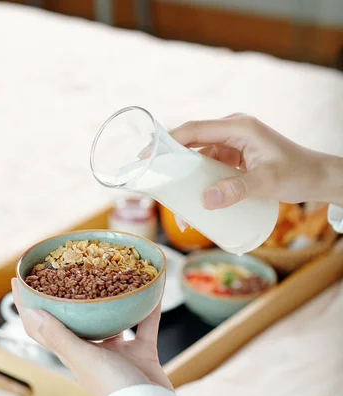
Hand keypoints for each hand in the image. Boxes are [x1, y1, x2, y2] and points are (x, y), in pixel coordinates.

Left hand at [12, 279, 172, 395]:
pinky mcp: (141, 354)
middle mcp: (92, 352)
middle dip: (70, 295)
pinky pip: (145, 325)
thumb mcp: (83, 359)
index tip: (19, 280)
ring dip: (112, 299)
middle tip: (67, 268)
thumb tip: (31, 312)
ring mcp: (118, 353)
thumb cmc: (114, 388)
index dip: (28, 306)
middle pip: (77, 319)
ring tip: (111, 274)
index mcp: (72, 355)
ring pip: (112, 319)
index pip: (42, 327)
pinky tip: (153, 288)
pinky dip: (148, 309)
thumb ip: (59, 337)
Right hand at [170, 113, 342, 208]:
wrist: (316, 177)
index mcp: (238, 127)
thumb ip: (236, 190)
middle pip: (192, 142)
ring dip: (185, 175)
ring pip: (200, 156)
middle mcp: (233, 130)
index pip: (194, 130)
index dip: (167, 142)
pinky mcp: (236, 157)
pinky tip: (192, 196)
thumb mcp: (266, 182)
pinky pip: (210, 165)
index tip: (146, 156)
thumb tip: (204, 201)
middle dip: (172, 162)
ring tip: (172, 198)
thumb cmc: (296, 173)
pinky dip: (199, 179)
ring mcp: (234, 143)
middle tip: (153, 180)